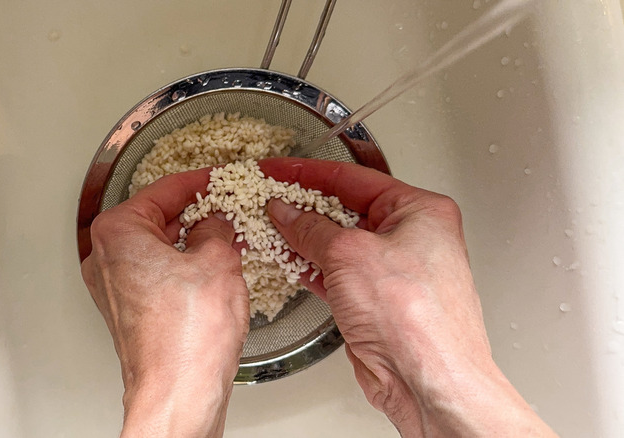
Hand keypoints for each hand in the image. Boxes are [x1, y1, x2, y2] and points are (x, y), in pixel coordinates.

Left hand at [81, 168, 249, 437]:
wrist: (178, 392)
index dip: (199, 182)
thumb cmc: (186, 337)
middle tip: (226, 205)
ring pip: (157, 248)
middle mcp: (106, 259)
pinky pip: (157, 275)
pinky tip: (211, 270)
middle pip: (156, 219)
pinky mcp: (129, 312)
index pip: (163, 190)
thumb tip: (216, 221)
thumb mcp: (218, 260)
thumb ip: (216, 228)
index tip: (217, 178)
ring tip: (225, 237)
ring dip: (191, 241)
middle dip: (194, 212)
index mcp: (118, 233)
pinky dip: (183, 267)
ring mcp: (114, 288)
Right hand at [260, 157, 555, 436]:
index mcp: (420, 211)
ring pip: (339, 244)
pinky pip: (337, 274)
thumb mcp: (350, 254)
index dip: (308, 172)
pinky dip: (311, 266)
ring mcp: (394, 271)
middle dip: (304, 206)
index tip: (279, 169)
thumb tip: (287, 213)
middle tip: (269, 198)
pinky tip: (287, 259)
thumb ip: (311, 229)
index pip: (353, 179)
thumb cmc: (418, 319)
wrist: (428, 378)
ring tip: (270, 225)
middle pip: (346, 210)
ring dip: (304, 238)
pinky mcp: (377, 301)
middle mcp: (412, 237)